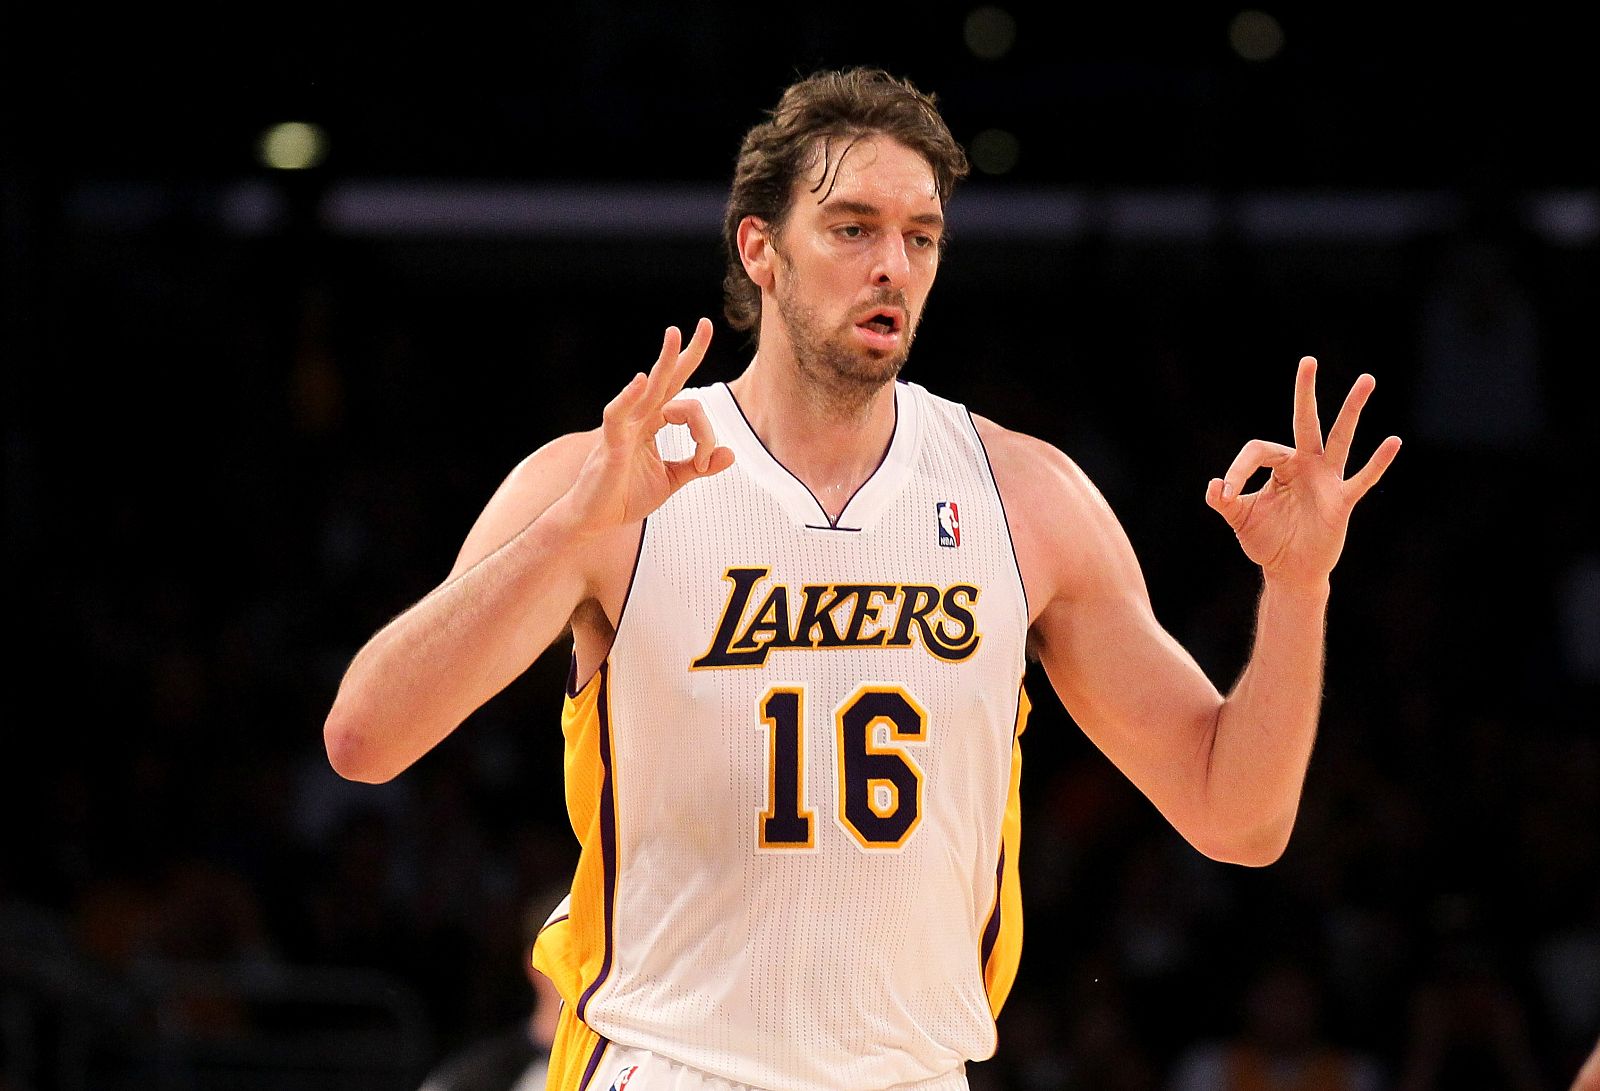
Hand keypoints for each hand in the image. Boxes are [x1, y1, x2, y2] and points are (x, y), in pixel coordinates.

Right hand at [564, 318, 734, 528]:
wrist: (594, 520)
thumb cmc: (624, 497)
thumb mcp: (671, 481)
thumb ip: (698, 466)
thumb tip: (729, 454)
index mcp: (653, 425)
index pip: (689, 408)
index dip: (706, 434)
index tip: (705, 463)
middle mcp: (639, 419)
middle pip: (666, 380)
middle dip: (686, 353)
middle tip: (704, 324)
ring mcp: (624, 428)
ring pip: (648, 390)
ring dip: (663, 363)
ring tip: (675, 335)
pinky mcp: (610, 445)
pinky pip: (618, 415)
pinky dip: (629, 397)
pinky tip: (642, 380)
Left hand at [1205, 357, 1400, 586]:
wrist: (1290, 571)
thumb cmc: (1266, 541)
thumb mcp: (1240, 518)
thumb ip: (1224, 501)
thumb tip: (1215, 486)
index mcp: (1280, 465)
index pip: (1259, 450)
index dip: (1239, 470)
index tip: (1227, 493)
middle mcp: (1305, 465)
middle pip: (1305, 422)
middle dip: (1305, 393)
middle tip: (1308, 361)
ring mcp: (1326, 480)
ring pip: (1339, 438)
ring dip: (1351, 410)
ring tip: (1366, 380)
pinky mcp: (1341, 501)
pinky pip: (1362, 478)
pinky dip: (1377, 462)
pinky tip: (1393, 442)